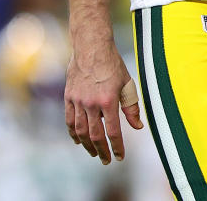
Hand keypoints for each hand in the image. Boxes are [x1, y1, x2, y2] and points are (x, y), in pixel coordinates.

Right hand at [64, 40, 142, 163]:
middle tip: (107, 160)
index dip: (117, 147)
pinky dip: (73, 133)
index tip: (119, 157)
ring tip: (94, 152)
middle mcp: (91, 103)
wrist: (91, 47)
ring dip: (87, 145)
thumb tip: (138, 126)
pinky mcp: (68, 97)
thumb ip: (132, 107)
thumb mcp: (127, 84)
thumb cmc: (112, 65)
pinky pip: (69, 120)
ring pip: (80, 131)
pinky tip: (78, 140)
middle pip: (95, 136)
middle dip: (102, 151)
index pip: (112, 132)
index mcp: (108, 101)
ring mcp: (78, 101)